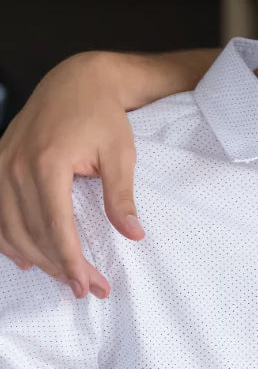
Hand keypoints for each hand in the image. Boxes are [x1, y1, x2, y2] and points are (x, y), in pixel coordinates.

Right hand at [0, 53, 142, 299]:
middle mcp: (15, 168)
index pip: (55, 228)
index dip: (70, 262)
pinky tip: (25, 258)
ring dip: (34, 259)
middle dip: (58, 267)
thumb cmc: (103, 117)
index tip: (88, 285)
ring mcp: (0, 166)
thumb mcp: (121, 154)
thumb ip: (121, 196)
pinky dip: (6, 240)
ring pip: (8, 229)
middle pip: (31, 235)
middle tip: (85, 288)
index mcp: (47, 165)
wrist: (78, 81)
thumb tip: (134, 235)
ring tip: (62, 277)